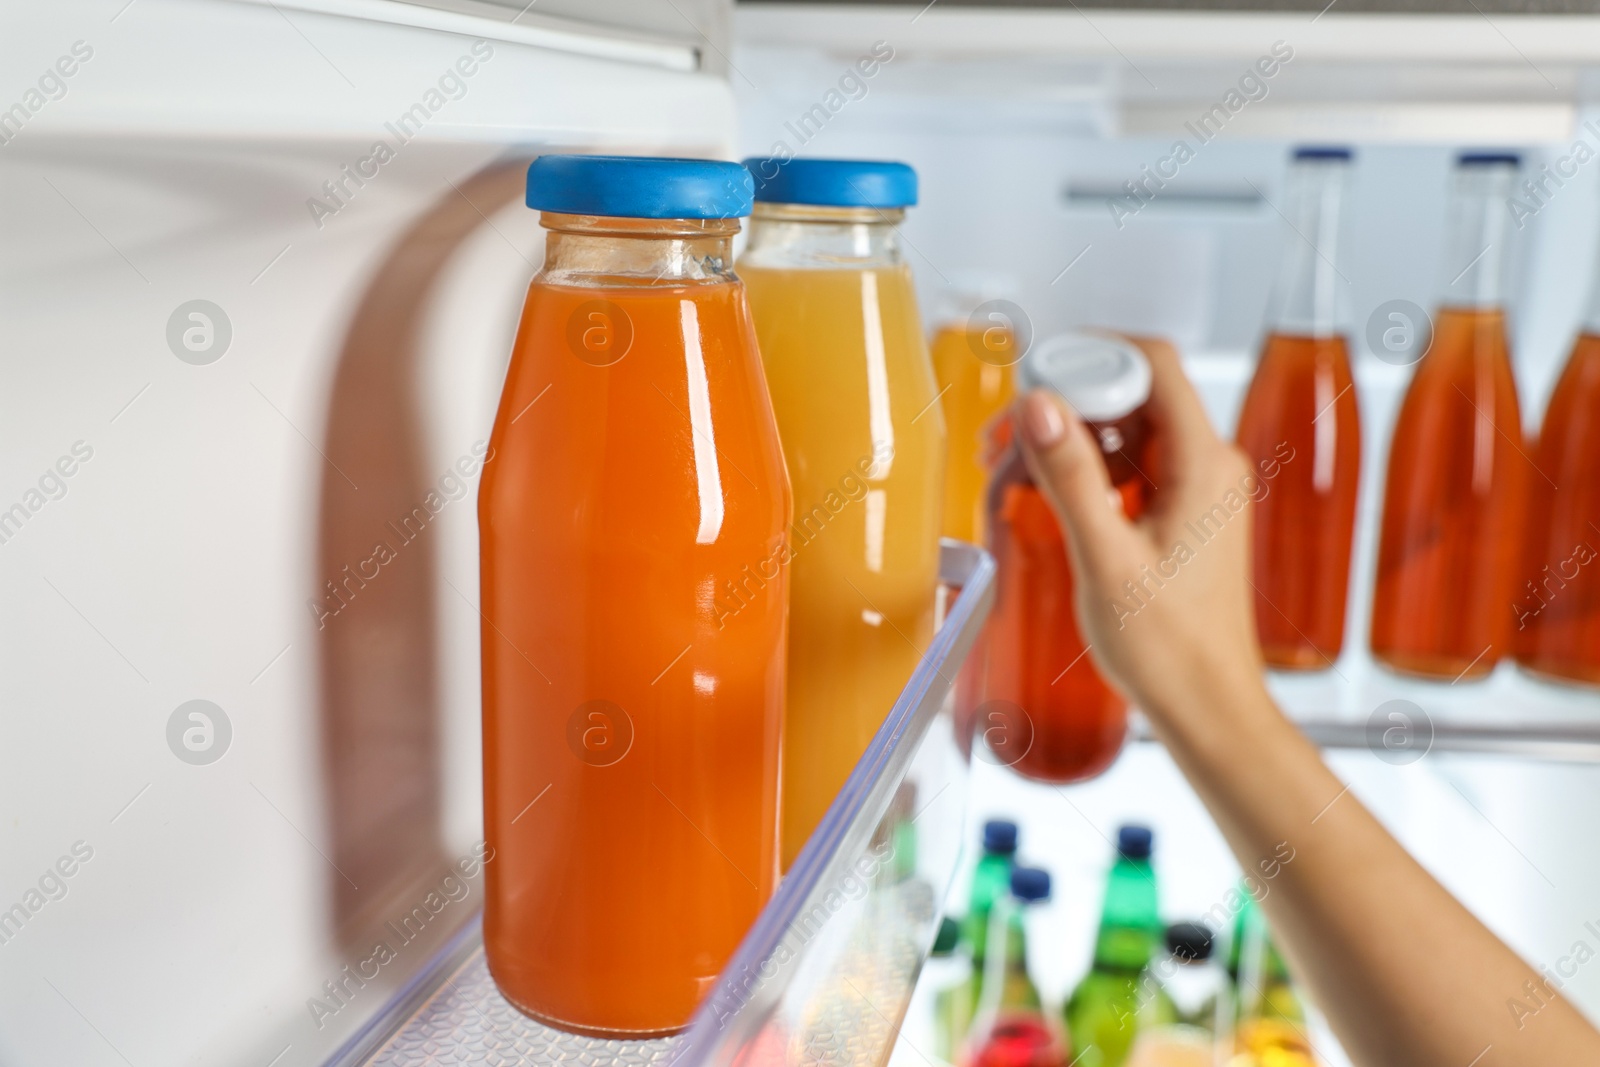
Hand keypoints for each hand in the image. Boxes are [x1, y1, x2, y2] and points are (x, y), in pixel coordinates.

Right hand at [1013, 335, 1265, 724]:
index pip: (1150, 363)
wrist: (1208, 708)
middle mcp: (1207, 464)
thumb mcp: (1105, 558)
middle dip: (1061, 408)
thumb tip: (1040, 405)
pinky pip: (1128, 469)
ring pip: (1123, 433)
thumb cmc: (1170, 649)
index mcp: (1203, 462)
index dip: (1087, 358)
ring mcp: (1197, 489)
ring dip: (1065, 444)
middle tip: (1001, 444)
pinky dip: (1083, 475)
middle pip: (1129, 394)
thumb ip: (1071, 476)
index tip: (1031, 386)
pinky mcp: (1182, 515)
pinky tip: (1044, 502)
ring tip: (1009, 480)